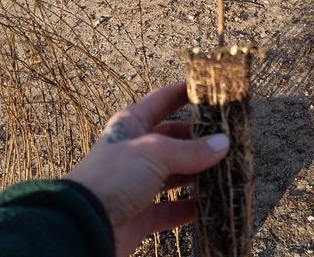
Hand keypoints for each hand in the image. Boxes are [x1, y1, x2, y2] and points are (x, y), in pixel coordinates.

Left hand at [67, 82, 228, 255]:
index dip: (184, 92)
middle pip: (173, 139)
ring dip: (198, 174)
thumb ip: (190, 151)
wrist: (84, 225)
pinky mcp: (142, 214)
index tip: (210, 88)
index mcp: (131, 124)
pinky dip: (190, 208)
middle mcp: (135, 151)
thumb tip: (223, 143)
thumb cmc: (113, 176)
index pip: (163, 100)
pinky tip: (211, 205)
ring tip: (228, 169)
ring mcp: (138, 183)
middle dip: (199, 139)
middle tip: (230, 137)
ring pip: (175, 174)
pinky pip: (172, 209)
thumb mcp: (154, 153)